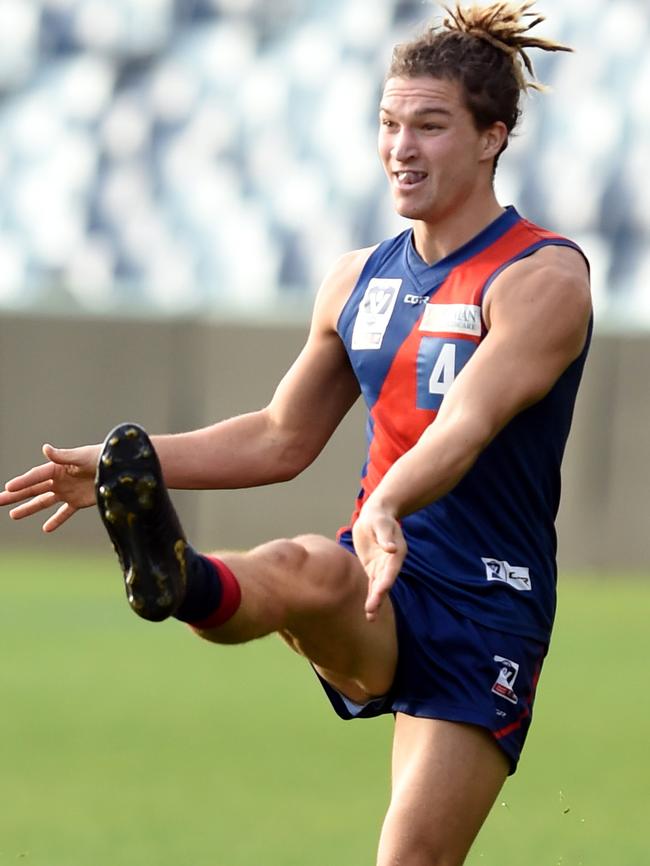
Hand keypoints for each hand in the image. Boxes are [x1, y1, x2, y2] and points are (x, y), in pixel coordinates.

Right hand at [0, 442, 100, 531]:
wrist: (120, 468)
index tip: (7, 487)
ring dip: (29, 508)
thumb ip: (63, 456)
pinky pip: (64, 512)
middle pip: (33, 489)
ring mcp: (67, 491)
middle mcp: (59, 480)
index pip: (35, 476)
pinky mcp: (78, 501)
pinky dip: (56, 520)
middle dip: (15, 495)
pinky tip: (46, 528)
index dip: (22, 482)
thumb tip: (45, 448)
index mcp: (58, 467)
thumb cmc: (101, 458)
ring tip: (13, 515)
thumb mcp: (82, 456)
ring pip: (44, 501)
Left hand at [352, 503, 406, 621]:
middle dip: (378, 597)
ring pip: (378, 587)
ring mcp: (381, 567)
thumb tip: (391, 548)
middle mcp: (390, 563)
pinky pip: (371, 584)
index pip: (390, 570)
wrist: (375, 515)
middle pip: (384, 582)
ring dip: (375, 601)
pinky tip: (368, 610)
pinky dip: (370, 596)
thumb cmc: (379, 517)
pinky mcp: (371, 568)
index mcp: (396, 553)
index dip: (385, 581)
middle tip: (371, 611)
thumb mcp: (382, 523)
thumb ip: (386, 536)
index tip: (380, 591)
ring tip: (370, 618)